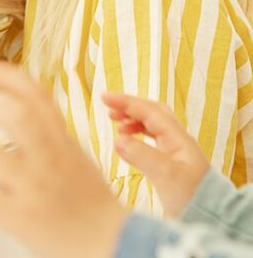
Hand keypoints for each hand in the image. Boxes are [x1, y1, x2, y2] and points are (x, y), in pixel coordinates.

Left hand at [0, 61, 127, 257]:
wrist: (115, 246)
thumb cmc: (90, 205)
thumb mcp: (74, 158)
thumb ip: (49, 137)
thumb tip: (19, 120)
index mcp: (62, 142)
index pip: (37, 97)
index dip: (7, 77)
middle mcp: (49, 159)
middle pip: (16, 116)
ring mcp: (35, 187)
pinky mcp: (23, 218)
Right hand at [102, 92, 210, 217]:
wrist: (210, 218)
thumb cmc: (190, 197)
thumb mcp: (165, 176)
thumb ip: (142, 155)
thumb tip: (117, 139)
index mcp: (178, 139)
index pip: (149, 112)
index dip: (126, 102)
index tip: (104, 97)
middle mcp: (177, 141)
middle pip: (153, 113)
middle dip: (130, 106)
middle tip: (108, 107)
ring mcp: (175, 151)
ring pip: (152, 125)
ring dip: (133, 119)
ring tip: (115, 123)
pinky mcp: (170, 162)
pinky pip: (151, 138)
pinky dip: (136, 134)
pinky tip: (127, 141)